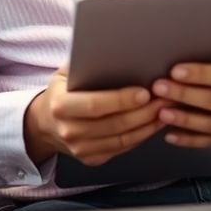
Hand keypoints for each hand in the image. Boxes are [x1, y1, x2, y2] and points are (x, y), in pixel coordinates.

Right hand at [24, 69, 168, 166]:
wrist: (45, 123)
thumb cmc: (61, 92)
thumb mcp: (64, 74)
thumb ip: (85, 64)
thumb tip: (114, 51)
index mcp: (61, 106)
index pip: (95, 105)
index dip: (121, 100)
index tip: (145, 92)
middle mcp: (69, 131)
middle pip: (113, 124)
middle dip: (143, 113)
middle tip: (164, 99)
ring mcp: (80, 149)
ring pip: (122, 140)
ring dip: (147, 126)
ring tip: (165, 110)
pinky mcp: (92, 159)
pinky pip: (122, 148)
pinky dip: (141, 136)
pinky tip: (154, 123)